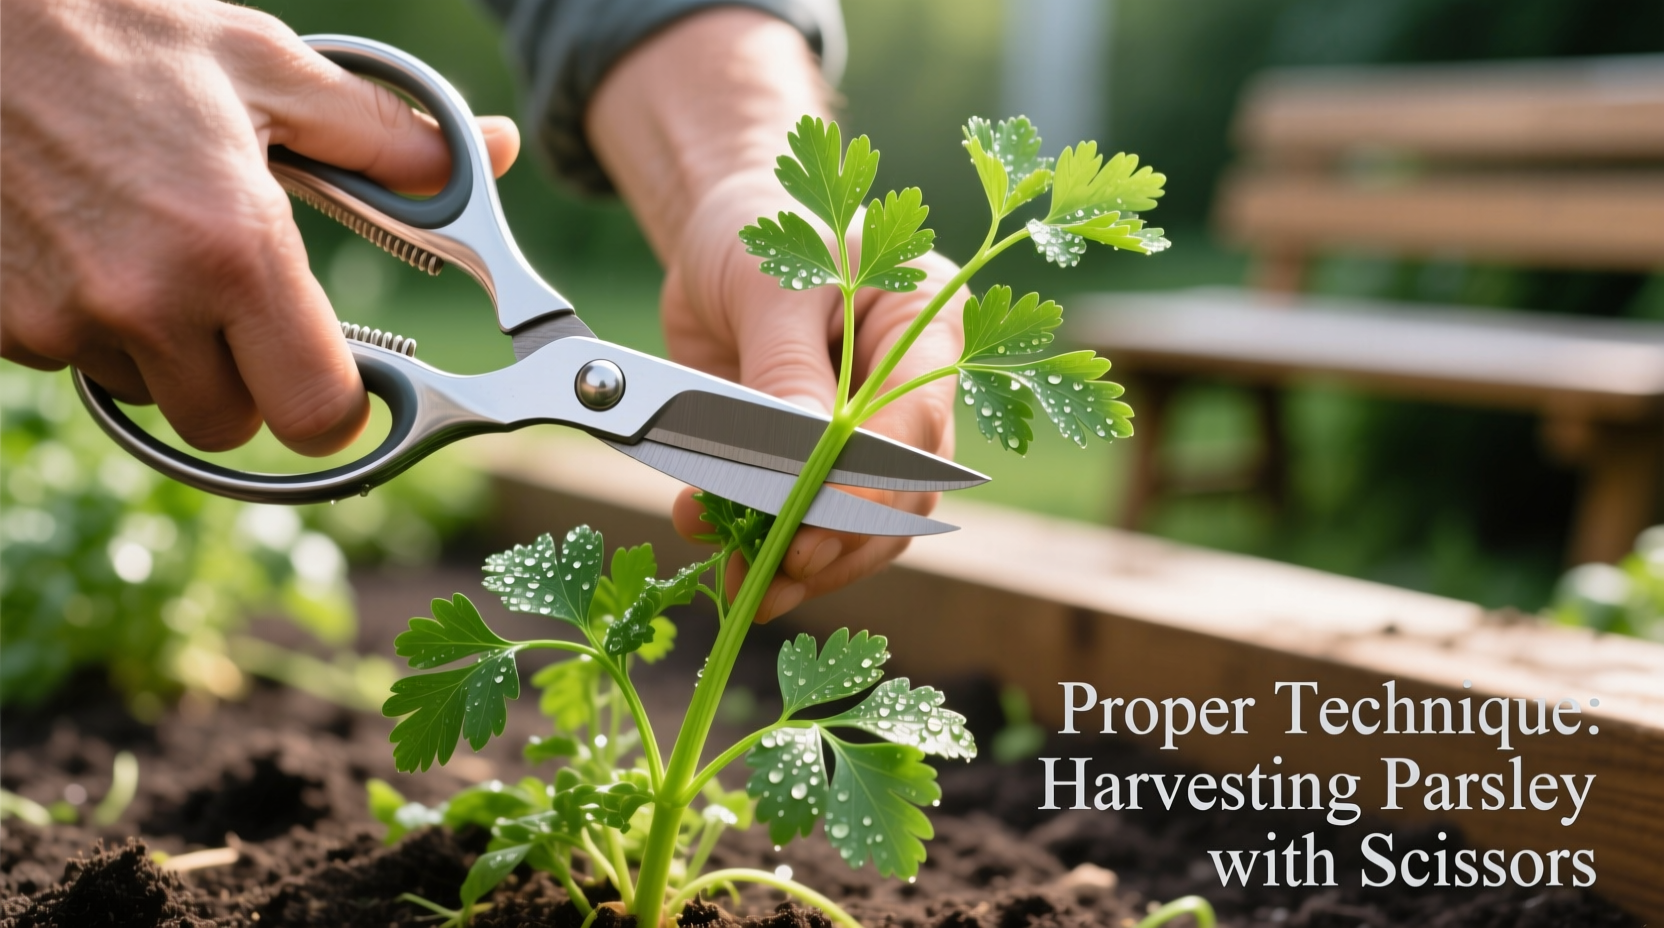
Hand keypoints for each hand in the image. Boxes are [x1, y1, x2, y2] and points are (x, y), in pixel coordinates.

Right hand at [0, 0, 518, 453]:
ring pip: (155, 398)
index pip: (316, 415)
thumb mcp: (267, 68)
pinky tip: (90, 247)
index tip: (338, 374)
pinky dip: (96, 329)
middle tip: (244, 302)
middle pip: (234, 425)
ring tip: (157, 250)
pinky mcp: (1, 324)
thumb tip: (495, 149)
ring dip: (169, 354)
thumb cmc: (114, 30)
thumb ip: (388, 136)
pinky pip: (78, 365)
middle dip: (252, 382)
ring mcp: (62, 320)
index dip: (337, 405)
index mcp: (234, 249)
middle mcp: (147, 301)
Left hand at [664, 181, 962, 620]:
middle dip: (838, 543)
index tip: (813, 528)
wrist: (716, 243)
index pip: (915, 427)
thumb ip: (783, 371)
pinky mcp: (821, 463)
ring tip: (745, 582)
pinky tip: (719, 551)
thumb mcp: (770, 284)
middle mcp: (914, 389)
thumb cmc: (758, 234)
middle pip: (902, 494)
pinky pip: (809, 523)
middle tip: (777, 568)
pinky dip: (764, 546)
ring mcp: (870, 433)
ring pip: (863, 527)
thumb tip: (793, 462)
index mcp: (928, 324)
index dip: (869, 489)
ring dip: (805, 566)